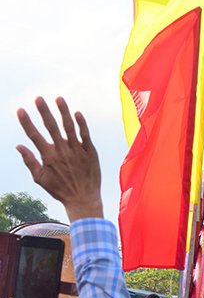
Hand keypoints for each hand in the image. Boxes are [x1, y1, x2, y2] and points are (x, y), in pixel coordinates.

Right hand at [16, 97, 102, 221]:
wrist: (84, 199)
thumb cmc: (60, 190)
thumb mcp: (41, 179)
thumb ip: (30, 161)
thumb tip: (19, 146)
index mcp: (48, 157)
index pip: (34, 136)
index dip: (26, 122)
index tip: (20, 110)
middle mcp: (62, 152)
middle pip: (51, 127)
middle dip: (44, 112)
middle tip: (38, 98)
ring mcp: (77, 151)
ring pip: (69, 127)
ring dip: (63, 112)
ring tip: (58, 98)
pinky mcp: (90, 152)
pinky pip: (85, 135)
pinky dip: (81, 124)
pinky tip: (77, 113)